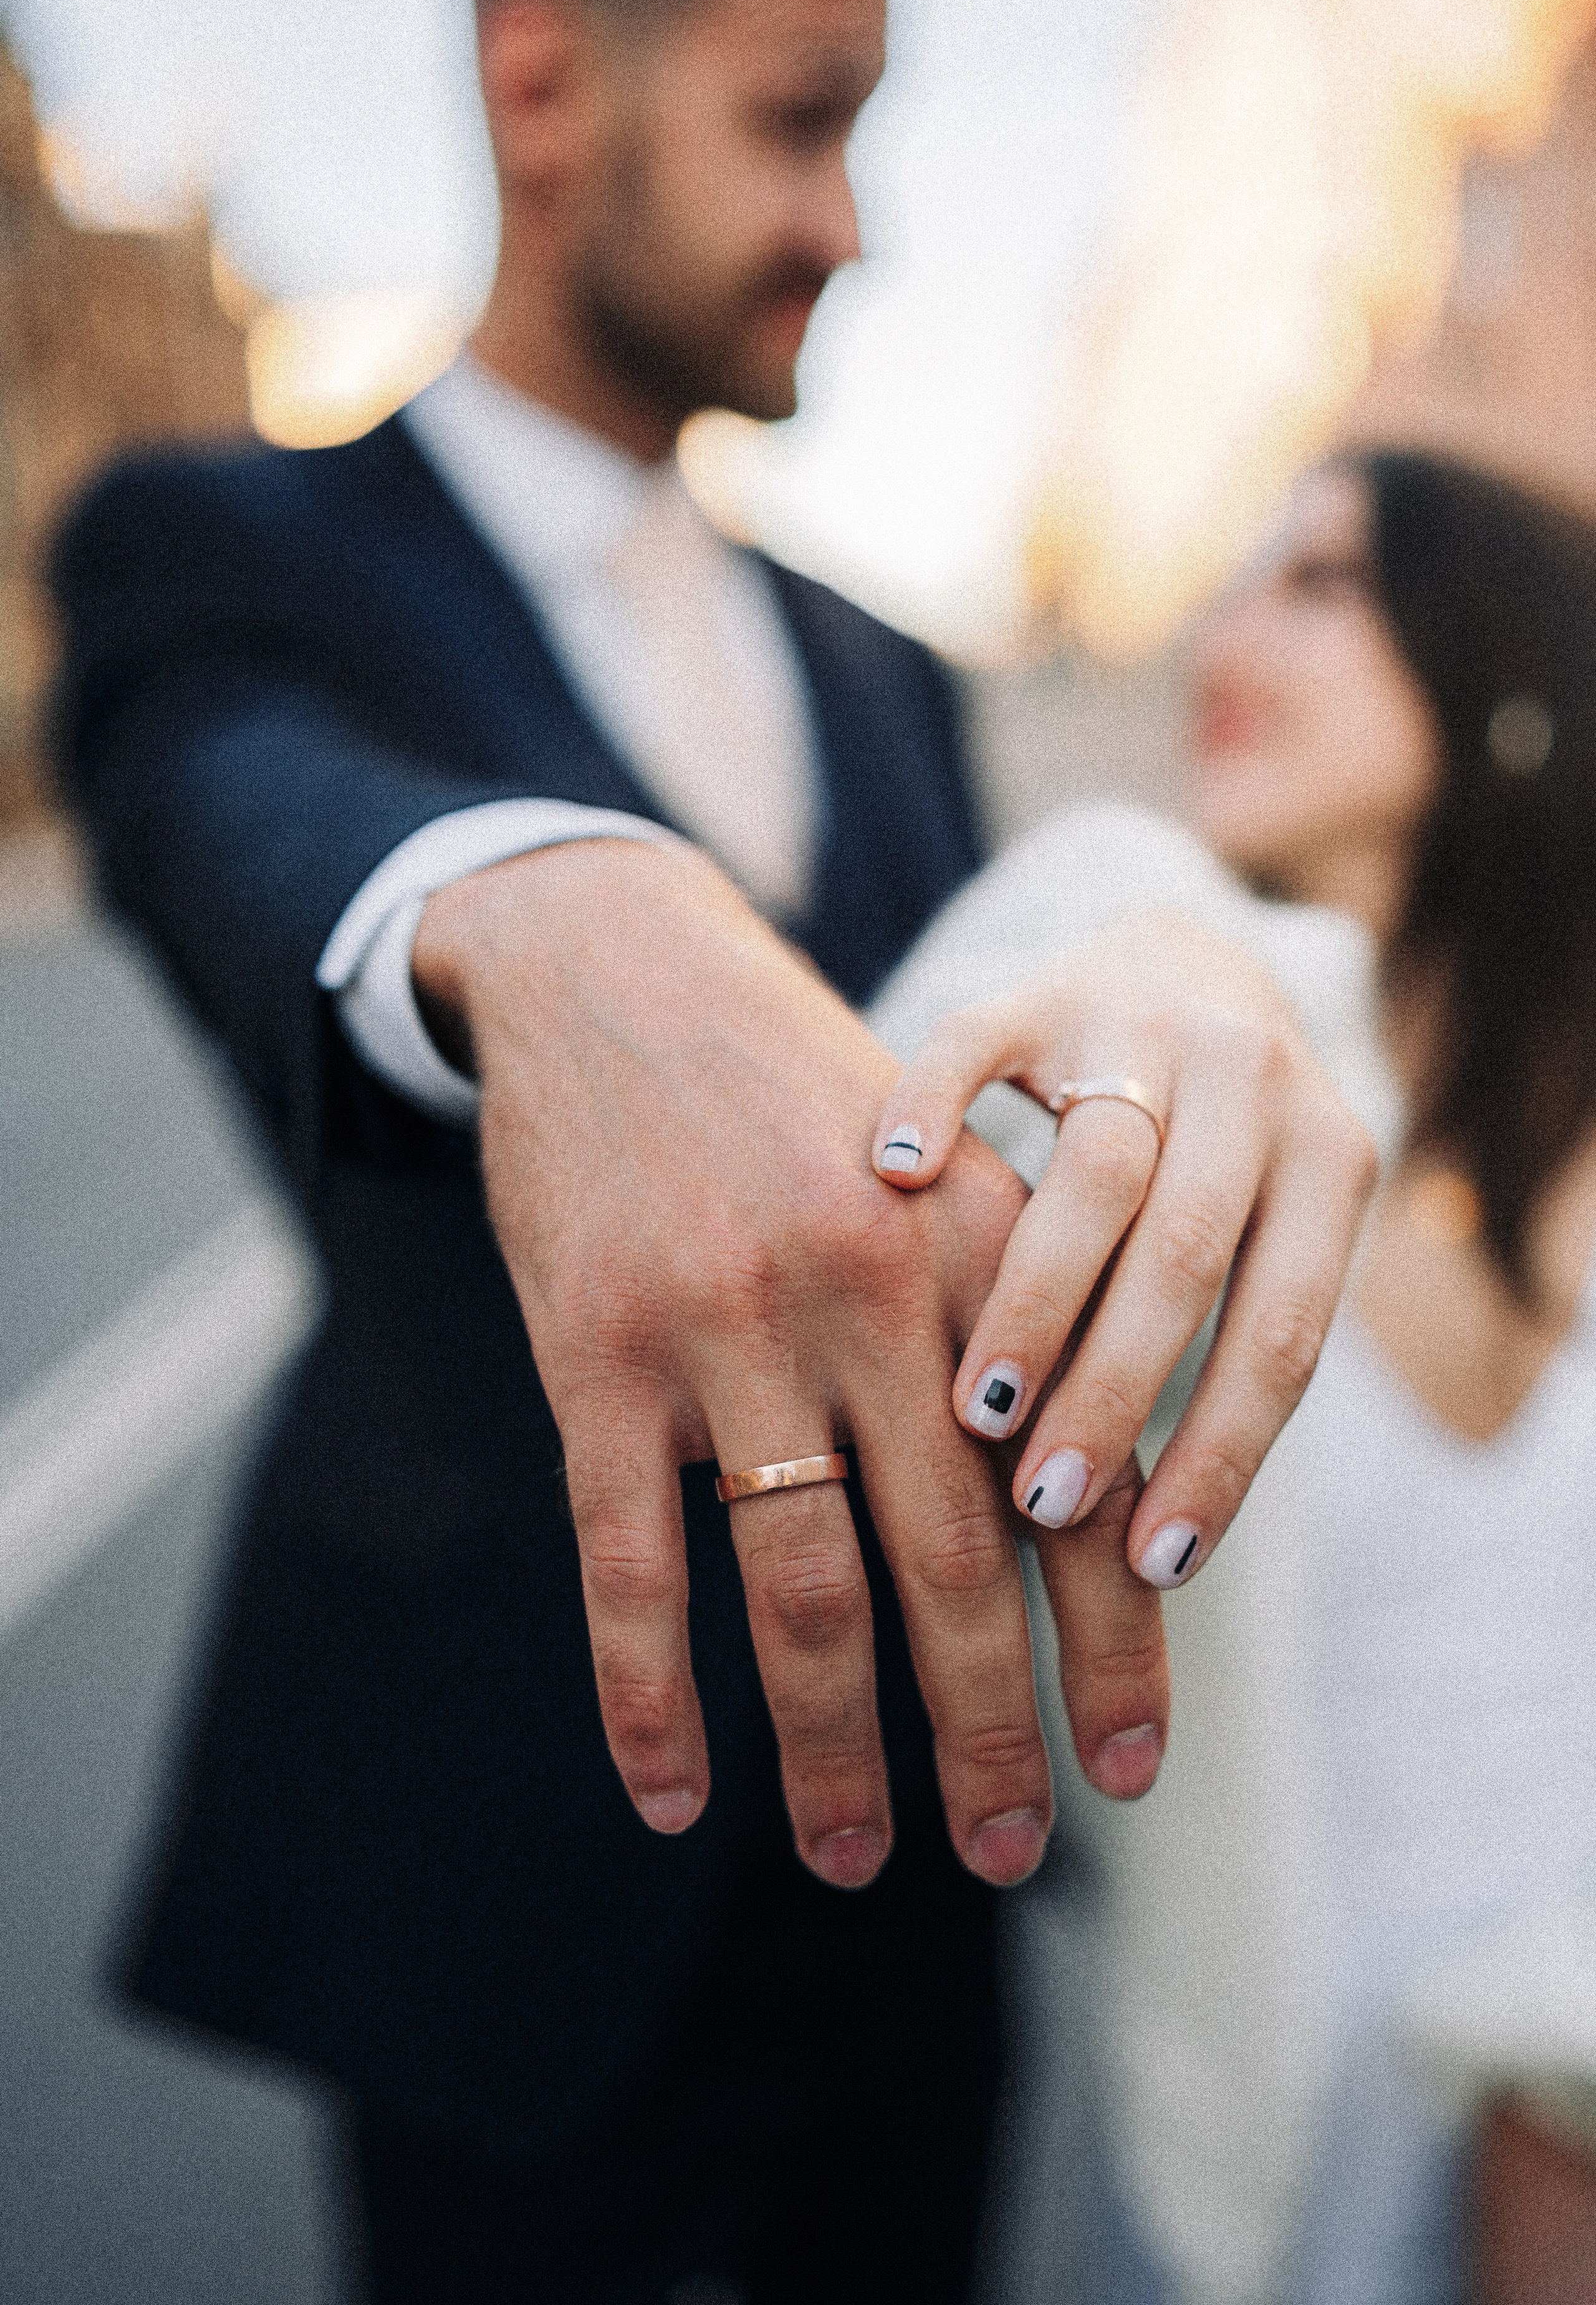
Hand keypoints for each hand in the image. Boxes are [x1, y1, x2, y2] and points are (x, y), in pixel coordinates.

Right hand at [415, 841, 1173, 1893]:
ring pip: (800, 1587)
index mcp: (982, 1256)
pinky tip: (668, 1794)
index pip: (1075, 1483)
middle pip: (955, 1564)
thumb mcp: (938, 1178)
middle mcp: (875, 1299)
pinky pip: (629, 1560)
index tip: (1132, 1773)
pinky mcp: (598, 1353)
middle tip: (1008, 1852)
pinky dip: (650, 1694)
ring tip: (853, 1859)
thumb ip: (1011, 1325)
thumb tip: (1078, 1526)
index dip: (1114, 1642)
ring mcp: (729, 1328)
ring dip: (833, 1747)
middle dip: (991, 1729)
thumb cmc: (798, 1098)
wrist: (619, 970)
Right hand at [873, 907, 1376, 1588]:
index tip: (1153, 1564)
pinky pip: (979, 1037)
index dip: (1223, 1452)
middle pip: (1187, 1251)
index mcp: (1328, 1157)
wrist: (1187, 959)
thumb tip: (1148, 1562)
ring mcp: (1140, 1020)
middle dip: (1115, 1390)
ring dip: (1038, 1299)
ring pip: (1096, 1167)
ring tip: (976, 1411)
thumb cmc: (1218, 1153)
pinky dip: (936, 1102)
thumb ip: (1222, 1340)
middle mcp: (1249, 1078)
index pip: (1286, 1330)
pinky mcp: (1039, 984)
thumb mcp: (1262, 1224)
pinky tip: (899, 1179)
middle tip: (1045, 1502)